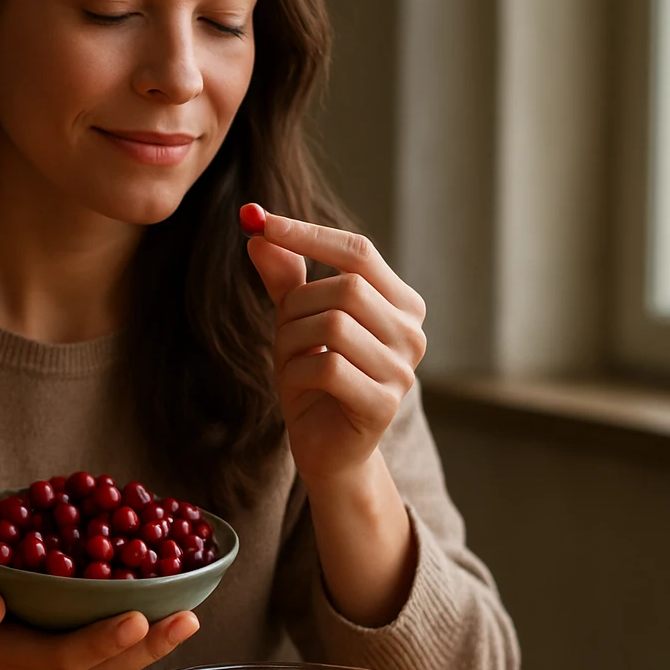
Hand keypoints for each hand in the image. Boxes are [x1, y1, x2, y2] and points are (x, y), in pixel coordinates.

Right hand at [0, 524, 198, 669]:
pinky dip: (129, 638)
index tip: (139, 617)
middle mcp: (17, 669)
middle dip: (142, 648)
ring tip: (187, 619)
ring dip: (146, 648)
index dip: (99, 641)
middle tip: (187, 618)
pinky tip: (161, 612)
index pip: (55, 656)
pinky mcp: (45, 649)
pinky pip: (92, 654)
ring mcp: (32, 665)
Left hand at [245, 209, 427, 489]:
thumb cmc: (315, 379)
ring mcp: (402, 370)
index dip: (307, 233)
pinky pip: (326, 368)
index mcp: (401, 303)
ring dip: (293, 342)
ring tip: (293, 363)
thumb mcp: (296, 321)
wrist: (327, 448)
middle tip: (284, 334)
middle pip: (345, 288)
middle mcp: (411, 333)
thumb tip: (258, 231)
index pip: (358, 252)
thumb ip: (285, 278)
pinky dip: (296, 374)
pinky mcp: (382, 405)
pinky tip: (299, 387)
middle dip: (296, 307)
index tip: (260, 221)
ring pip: (333, 326)